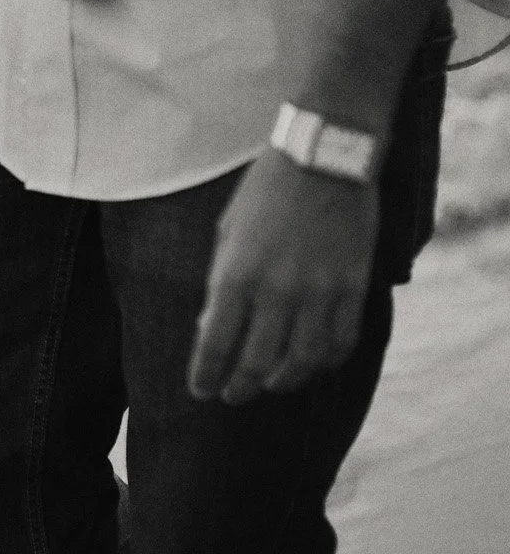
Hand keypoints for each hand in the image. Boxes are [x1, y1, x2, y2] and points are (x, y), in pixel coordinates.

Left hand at [187, 147, 377, 404]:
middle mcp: (277, 291)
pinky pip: (342, 342)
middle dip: (240, 387)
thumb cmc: (265, 191)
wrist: (323, 157)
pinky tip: (314, 364)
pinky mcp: (353, 288)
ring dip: (284, 381)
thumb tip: (214, 327)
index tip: (201, 391)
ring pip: (303, 361)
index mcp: (236, 274)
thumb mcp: (227, 232)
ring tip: (271, 385)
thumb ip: (222, 282)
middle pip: (258, 363)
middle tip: (232, 397)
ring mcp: (320, 292)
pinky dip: (326, 361)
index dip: (206, 374)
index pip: (215, 344)